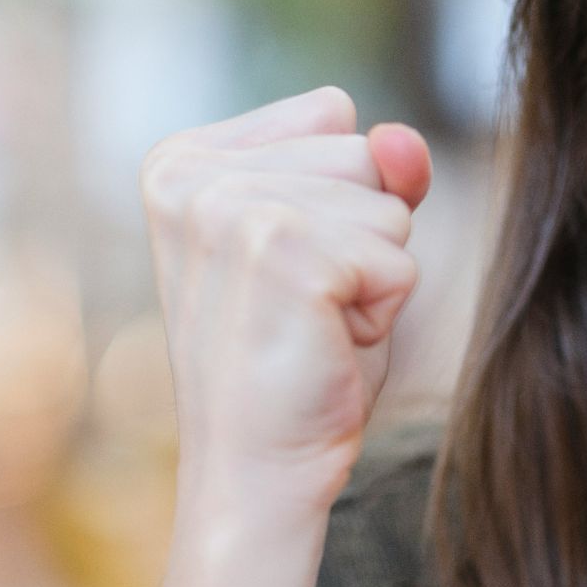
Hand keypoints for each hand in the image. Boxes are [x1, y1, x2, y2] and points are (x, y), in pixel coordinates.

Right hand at [139, 86, 431, 512]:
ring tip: (310, 325)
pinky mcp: (282, 254)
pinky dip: (384, 311)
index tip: (286, 270)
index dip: (343, 202)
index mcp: (184, 159)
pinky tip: (326, 344)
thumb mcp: (339, 240)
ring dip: (374, 275)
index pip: (333, 118)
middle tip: (303, 307)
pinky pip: (400, 259)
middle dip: (363, 236)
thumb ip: (377, 171)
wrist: (258, 469)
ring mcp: (231, 211)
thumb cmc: (297, 358)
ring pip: (389, 205)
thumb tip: (402, 139)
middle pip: (364, 154)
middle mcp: (193, 176)